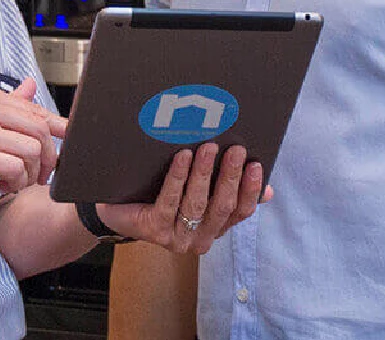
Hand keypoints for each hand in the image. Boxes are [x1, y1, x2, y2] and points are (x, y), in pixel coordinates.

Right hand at [0, 77, 65, 199]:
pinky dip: (16, 181)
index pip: (35, 108)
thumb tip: (31, 86)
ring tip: (16, 182)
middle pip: (40, 128)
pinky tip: (3, 186)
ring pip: (31, 149)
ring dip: (31, 174)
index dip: (58, 129)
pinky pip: (14, 167)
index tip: (66, 145)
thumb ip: (4, 103)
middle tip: (41, 175)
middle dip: (49, 157)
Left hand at [98, 144, 270, 254]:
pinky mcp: (155, 231)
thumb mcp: (197, 193)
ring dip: (205, 173)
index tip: (256, 164)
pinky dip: (178, 177)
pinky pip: (170, 202)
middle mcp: (200, 239)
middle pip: (221, 206)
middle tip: (236, 149)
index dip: (250, 189)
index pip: (241, 212)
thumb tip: (268, 191)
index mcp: (214, 229)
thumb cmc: (160, 196)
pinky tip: (183, 157)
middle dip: (230, 176)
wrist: (116, 211)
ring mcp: (177, 238)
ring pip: (197, 204)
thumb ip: (227, 191)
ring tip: (209, 147)